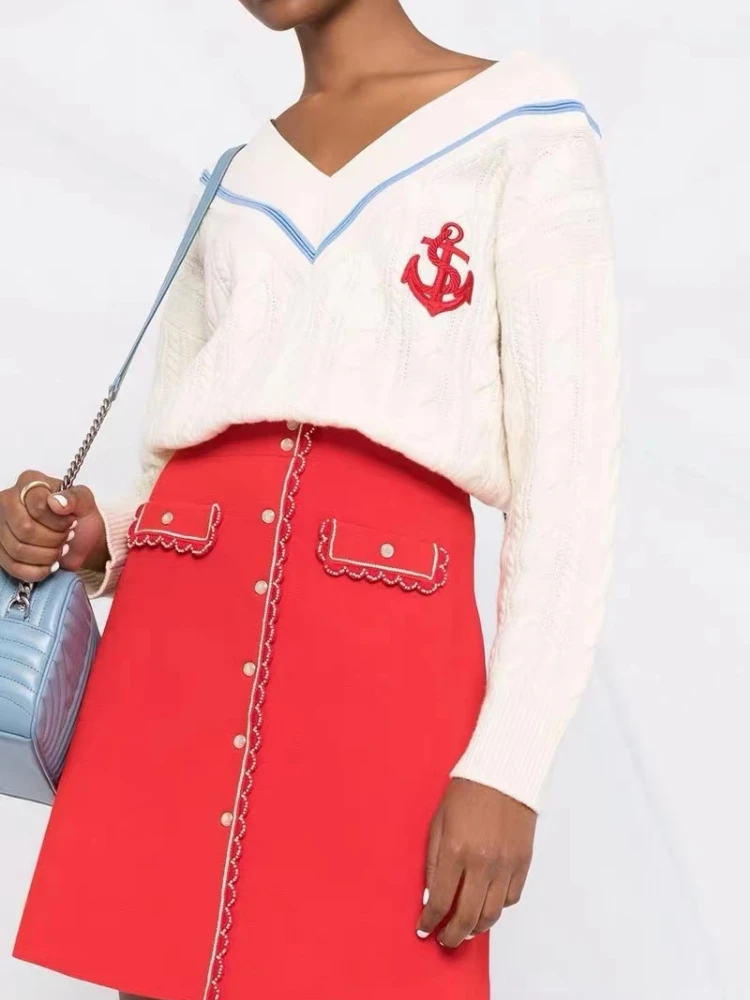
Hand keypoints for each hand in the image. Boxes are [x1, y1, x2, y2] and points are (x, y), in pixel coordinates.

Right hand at [0, 470, 106, 582]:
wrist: (82, 539)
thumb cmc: (80, 516)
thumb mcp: (86, 502)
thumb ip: (75, 497)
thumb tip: (56, 502)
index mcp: (29, 482)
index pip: (37, 506)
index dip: (58, 521)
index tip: (72, 522)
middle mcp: (8, 500)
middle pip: (24, 529)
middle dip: (53, 539)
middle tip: (66, 537)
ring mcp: (1, 526)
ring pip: (18, 549)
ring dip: (47, 555)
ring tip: (59, 549)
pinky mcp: (1, 550)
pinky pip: (13, 566)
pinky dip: (37, 570)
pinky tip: (50, 565)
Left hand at [416, 777, 536, 947]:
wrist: (503, 773)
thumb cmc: (466, 793)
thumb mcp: (438, 823)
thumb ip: (434, 863)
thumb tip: (430, 898)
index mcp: (456, 851)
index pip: (441, 901)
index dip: (430, 921)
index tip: (424, 929)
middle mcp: (483, 863)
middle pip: (467, 917)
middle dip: (453, 936)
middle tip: (444, 940)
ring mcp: (506, 865)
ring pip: (492, 914)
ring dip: (476, 928)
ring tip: (465, 929)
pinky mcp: (523, 863)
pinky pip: (510, 899)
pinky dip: (497, 908)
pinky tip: (486, 905)